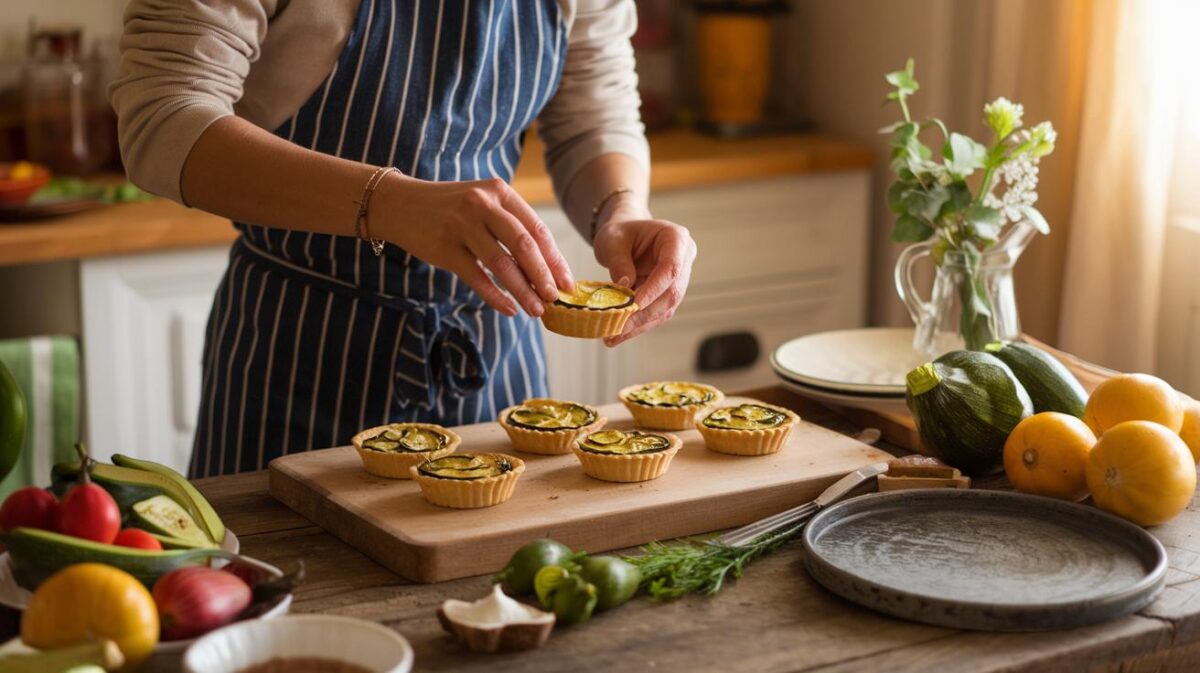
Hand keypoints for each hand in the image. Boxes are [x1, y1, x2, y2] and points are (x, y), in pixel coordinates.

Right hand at [374, 174, 573, 315]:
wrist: (401, 203)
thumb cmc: (451, 208)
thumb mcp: (484, 202)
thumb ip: (512, 225)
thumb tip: (547, 267)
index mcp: (499, 192)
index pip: (537, 229)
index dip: (555, 259)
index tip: (567, 283)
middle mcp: (482, 205)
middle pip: (523, 246)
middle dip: (543, 276)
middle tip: (555, 299)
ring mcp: (461, 226)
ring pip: (501, 264)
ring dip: (523, 291)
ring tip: (536, 310)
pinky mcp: (444, 248)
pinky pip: (476, 277)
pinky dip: (495, 296)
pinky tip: (509, 309)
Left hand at [593, 215, 696, 345]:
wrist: (624, 237)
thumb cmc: (620, 233)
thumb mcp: (612, 239)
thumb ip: (619, 261)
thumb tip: (625, 288)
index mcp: (676, 238)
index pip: (670, 267)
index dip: (654, 288)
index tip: (634, 304)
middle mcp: (683, 260)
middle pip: (671, 293)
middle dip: (644, 314)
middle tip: (618, 329)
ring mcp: (678, 280)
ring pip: (665, 309)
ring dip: (640, 325)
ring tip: (614, 337)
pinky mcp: (667, 296)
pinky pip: (656, 314)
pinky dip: (638, 325)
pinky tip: (619, 334)